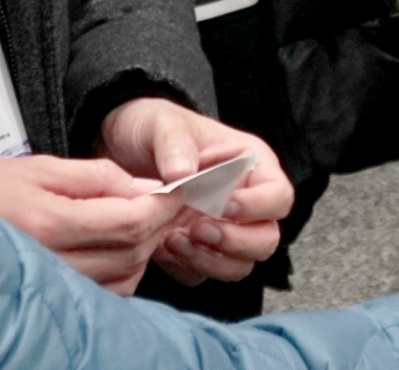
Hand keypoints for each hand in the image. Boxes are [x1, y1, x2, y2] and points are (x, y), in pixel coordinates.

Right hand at [0, 155, 181, 292]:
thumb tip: (143, 186)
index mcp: (50, 222)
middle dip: (156, 225)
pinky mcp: (52, 296)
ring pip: (124, 277)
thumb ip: (97, 176)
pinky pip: (105, 293)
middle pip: (132, 250)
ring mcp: (51, 283)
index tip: (176, 191)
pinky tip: (116, 248)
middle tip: (162, 203)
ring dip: (142, 250)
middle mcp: (52, 259)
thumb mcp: (43, 167)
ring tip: (138, 222)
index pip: (128, 221)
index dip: (161, 206)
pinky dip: (123, 272)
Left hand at [101, 98, 294, 284]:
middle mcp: (243, 202)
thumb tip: (183, 173)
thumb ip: (175, 144)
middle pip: (266, 239)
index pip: (279, 196)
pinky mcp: (196, 250)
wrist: (119, 149)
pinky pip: (202, 274)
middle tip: (197, 228)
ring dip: (210, 260)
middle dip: (234, 241)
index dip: (258, 207)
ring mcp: (221, 229)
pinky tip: (162, 246)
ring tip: (173, 239)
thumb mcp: (162, 124)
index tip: (224, 204)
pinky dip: (185, 267)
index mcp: (250, 166)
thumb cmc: (152, 128)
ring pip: (240, 265)